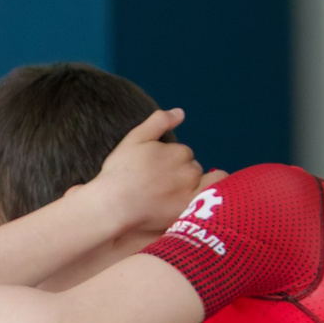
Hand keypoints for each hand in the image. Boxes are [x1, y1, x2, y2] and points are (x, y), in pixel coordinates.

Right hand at [78, 109, 207, 246]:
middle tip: (158, 185)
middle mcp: (189, 170)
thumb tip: (180, 112)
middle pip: (191, 168)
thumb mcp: (134, 139)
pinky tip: (197, 199)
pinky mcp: (190, 210)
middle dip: (179, 173)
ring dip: (188, 186)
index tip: (153, 171)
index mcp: (179, 152)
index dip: (169, 160)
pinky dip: (210, 194)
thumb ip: (159, 122)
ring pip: (199, 183)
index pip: (182, 154)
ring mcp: (192, 191)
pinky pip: (210, 198)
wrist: (113, 206)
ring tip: (167, 196)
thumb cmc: (120, 172)